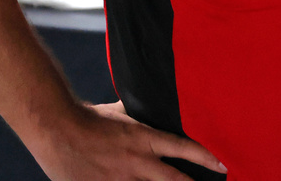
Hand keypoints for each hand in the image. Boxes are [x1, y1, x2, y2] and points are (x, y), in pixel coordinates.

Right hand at [32, 101, 225, 180]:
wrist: (57, 128)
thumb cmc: (88, 117)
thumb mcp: (120, 113)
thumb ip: (138, 116)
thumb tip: (151, 106)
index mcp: (144, 138)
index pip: (184, 148)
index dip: (206, 157)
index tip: (223, 165)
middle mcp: (137, 161)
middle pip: (174, 179)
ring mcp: (121, 179)